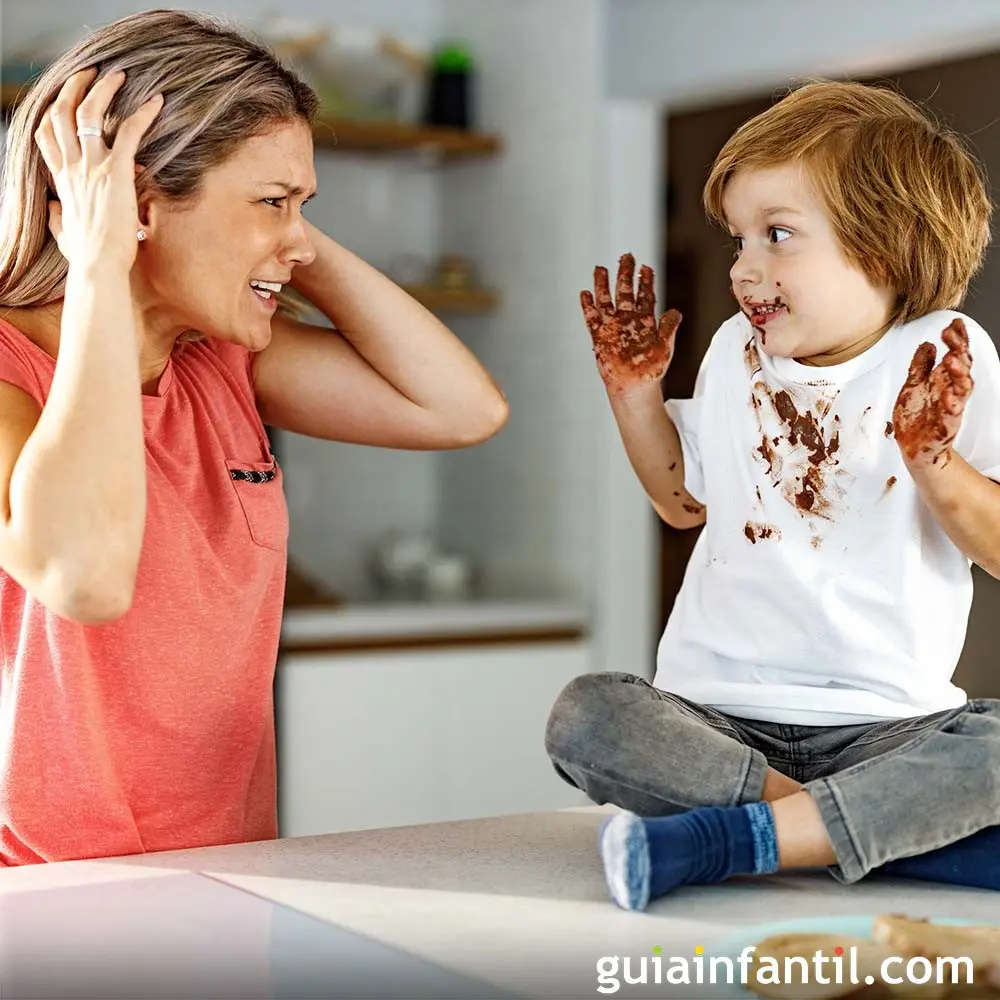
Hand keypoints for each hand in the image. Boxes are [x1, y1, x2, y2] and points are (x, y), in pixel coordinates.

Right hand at [33, 68, 162, 272]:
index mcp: (62, 179)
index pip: (47, 134)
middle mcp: (73, 167)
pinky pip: (129, 132)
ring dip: (105, 88)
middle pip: (63, 112)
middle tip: (91, 73)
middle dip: (75, 86)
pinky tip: (156, 102)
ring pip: (91, 112)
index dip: (54, 110)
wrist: (99, 266)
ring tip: (119, 75)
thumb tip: (55, 210)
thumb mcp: (64, 232)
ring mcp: (92, 167)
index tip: (67, 97)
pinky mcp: (116, 173)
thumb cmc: (86, 256)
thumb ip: (58, 217)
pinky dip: (143, 114)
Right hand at [580, 253, 680, 395]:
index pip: (645, 295)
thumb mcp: (665, 346)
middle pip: (625, 292)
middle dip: (625, 274)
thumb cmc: (651, 369)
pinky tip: (585, 293)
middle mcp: (627, 321)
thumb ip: (669, 327)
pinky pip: (592, 319)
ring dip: (603, 285)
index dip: (645, 281)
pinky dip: (588, 306)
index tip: (645, 267)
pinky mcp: (600, 337)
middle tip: (626, 257)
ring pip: (606, 301)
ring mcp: (613, 328)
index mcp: (645, 321)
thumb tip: (675, 311)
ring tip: (600, 268)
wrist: (635, 386)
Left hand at [892, 318, 972, 467]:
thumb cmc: (917, 416)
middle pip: (962, 368)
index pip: (956, 355)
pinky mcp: (944, 428)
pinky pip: (951, 416)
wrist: (913, 447)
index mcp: (943, 380)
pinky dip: (951, 406)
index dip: (957, 339)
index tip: (954, 324)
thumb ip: (921, 365)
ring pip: (962, 390)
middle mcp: (950, 392)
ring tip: (952, 359)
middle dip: (959, 350)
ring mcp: (950, 410)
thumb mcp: (914, 385)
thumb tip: (928, 344)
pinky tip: (948, 396)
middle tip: (951, 336)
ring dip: (959, 374)